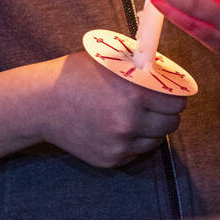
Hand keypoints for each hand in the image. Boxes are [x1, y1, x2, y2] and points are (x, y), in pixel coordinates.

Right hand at [38, 51, 186, 167]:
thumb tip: (167, 71)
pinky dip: (135, 140)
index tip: (173, 91)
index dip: (176, 94)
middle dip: (167, 112)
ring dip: (153, 127)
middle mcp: (130, 122)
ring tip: (137, 114)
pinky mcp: (112, 159)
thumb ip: (140, 67)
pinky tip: (120, 125)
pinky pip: (137, 151)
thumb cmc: (76, 74)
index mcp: (133, 93)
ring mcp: (121, 144)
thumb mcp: (110, 60)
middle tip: (158, 103)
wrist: (43, 103)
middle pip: (171, 123)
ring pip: (157, 140)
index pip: (176, 101)